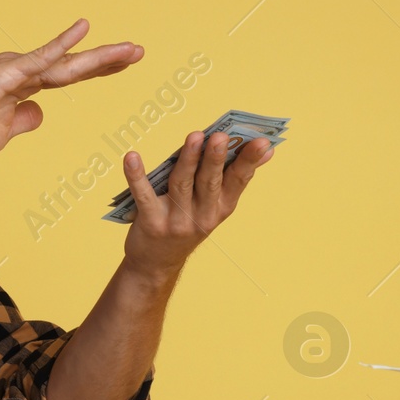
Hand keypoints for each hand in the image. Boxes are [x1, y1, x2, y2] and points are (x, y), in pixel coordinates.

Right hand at [0, 19, 140, 164]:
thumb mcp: (4, 134)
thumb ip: (24, 120)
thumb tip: (40, 113)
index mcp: (23, 87)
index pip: (68, 75)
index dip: (96, 69)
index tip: (122, 65)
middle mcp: (22, 72)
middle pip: (74, 65)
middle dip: (107, 60)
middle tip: (138, 51)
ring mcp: (16, 69)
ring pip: (67, 61)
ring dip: (100, 56)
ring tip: (130, 51)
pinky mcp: (8, 72)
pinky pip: (41, 57)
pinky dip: (63, 43)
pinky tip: (82, 29)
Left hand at [120, 130, 274, 274]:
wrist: (157, 262)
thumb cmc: (188, 222)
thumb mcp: (216, 205)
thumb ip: (234, 176)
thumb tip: (266, 149)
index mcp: (221, 207)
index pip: (238, 180)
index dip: (250, 160)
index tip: (262, 141)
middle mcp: (202, 215)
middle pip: (209, 182)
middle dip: (216, 158)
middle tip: (221, 136)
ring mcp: (176, 220)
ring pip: (182, 184)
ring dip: (188, 160)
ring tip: (194, 137)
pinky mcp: (151, 222)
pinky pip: (143, 195)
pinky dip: (136, 175)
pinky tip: (132, 157)